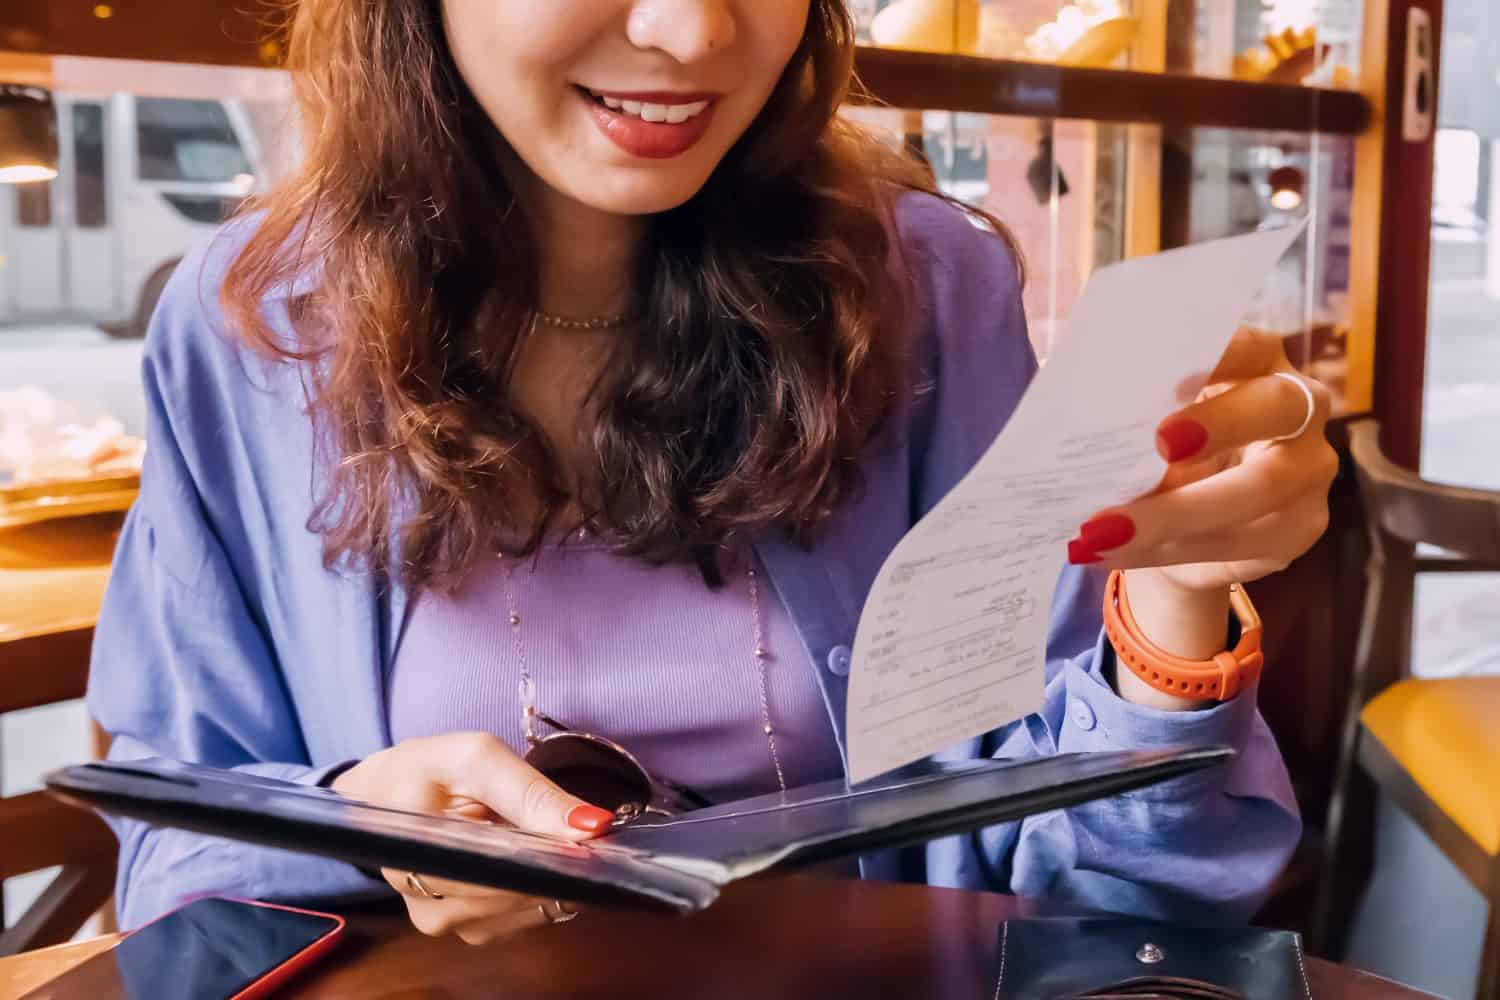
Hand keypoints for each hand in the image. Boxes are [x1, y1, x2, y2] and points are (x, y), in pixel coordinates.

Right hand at [331, 732, 614, 943]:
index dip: (550, 858)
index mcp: (419, 853)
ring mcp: (444, 921)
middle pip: (518, 895)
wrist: (385, 793)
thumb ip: (533, 792)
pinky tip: (539, 862)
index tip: (588, 840)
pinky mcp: (464, 928)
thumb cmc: (429, 770)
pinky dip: (541, 890)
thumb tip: (593, 827)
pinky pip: (522, 918)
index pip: (501, 871)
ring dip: (552, 878)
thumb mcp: (478, 758)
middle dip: (557, 865)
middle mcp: (426, 901)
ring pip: (525, 911)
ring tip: (551, 840)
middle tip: (579, 833)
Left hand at [1066, 330, 1337, 705]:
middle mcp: (1299, 410)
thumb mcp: (1145, 420)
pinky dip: (1169, 550)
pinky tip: (1113, 552)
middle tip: (1159, 444)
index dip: (1219, 353)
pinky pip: (1239, 543)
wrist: (1181, 527)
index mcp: (1259, 364)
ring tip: (1099, 530)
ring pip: (1257, 490)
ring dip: (1173, 513)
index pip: (1251, 344)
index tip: (1170, 372)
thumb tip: (1075, 409)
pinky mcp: (1299, 528)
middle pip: (1275, 407)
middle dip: (1218, 424)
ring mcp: (1309, 471)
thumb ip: (1129, 406)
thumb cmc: (1161, 450)